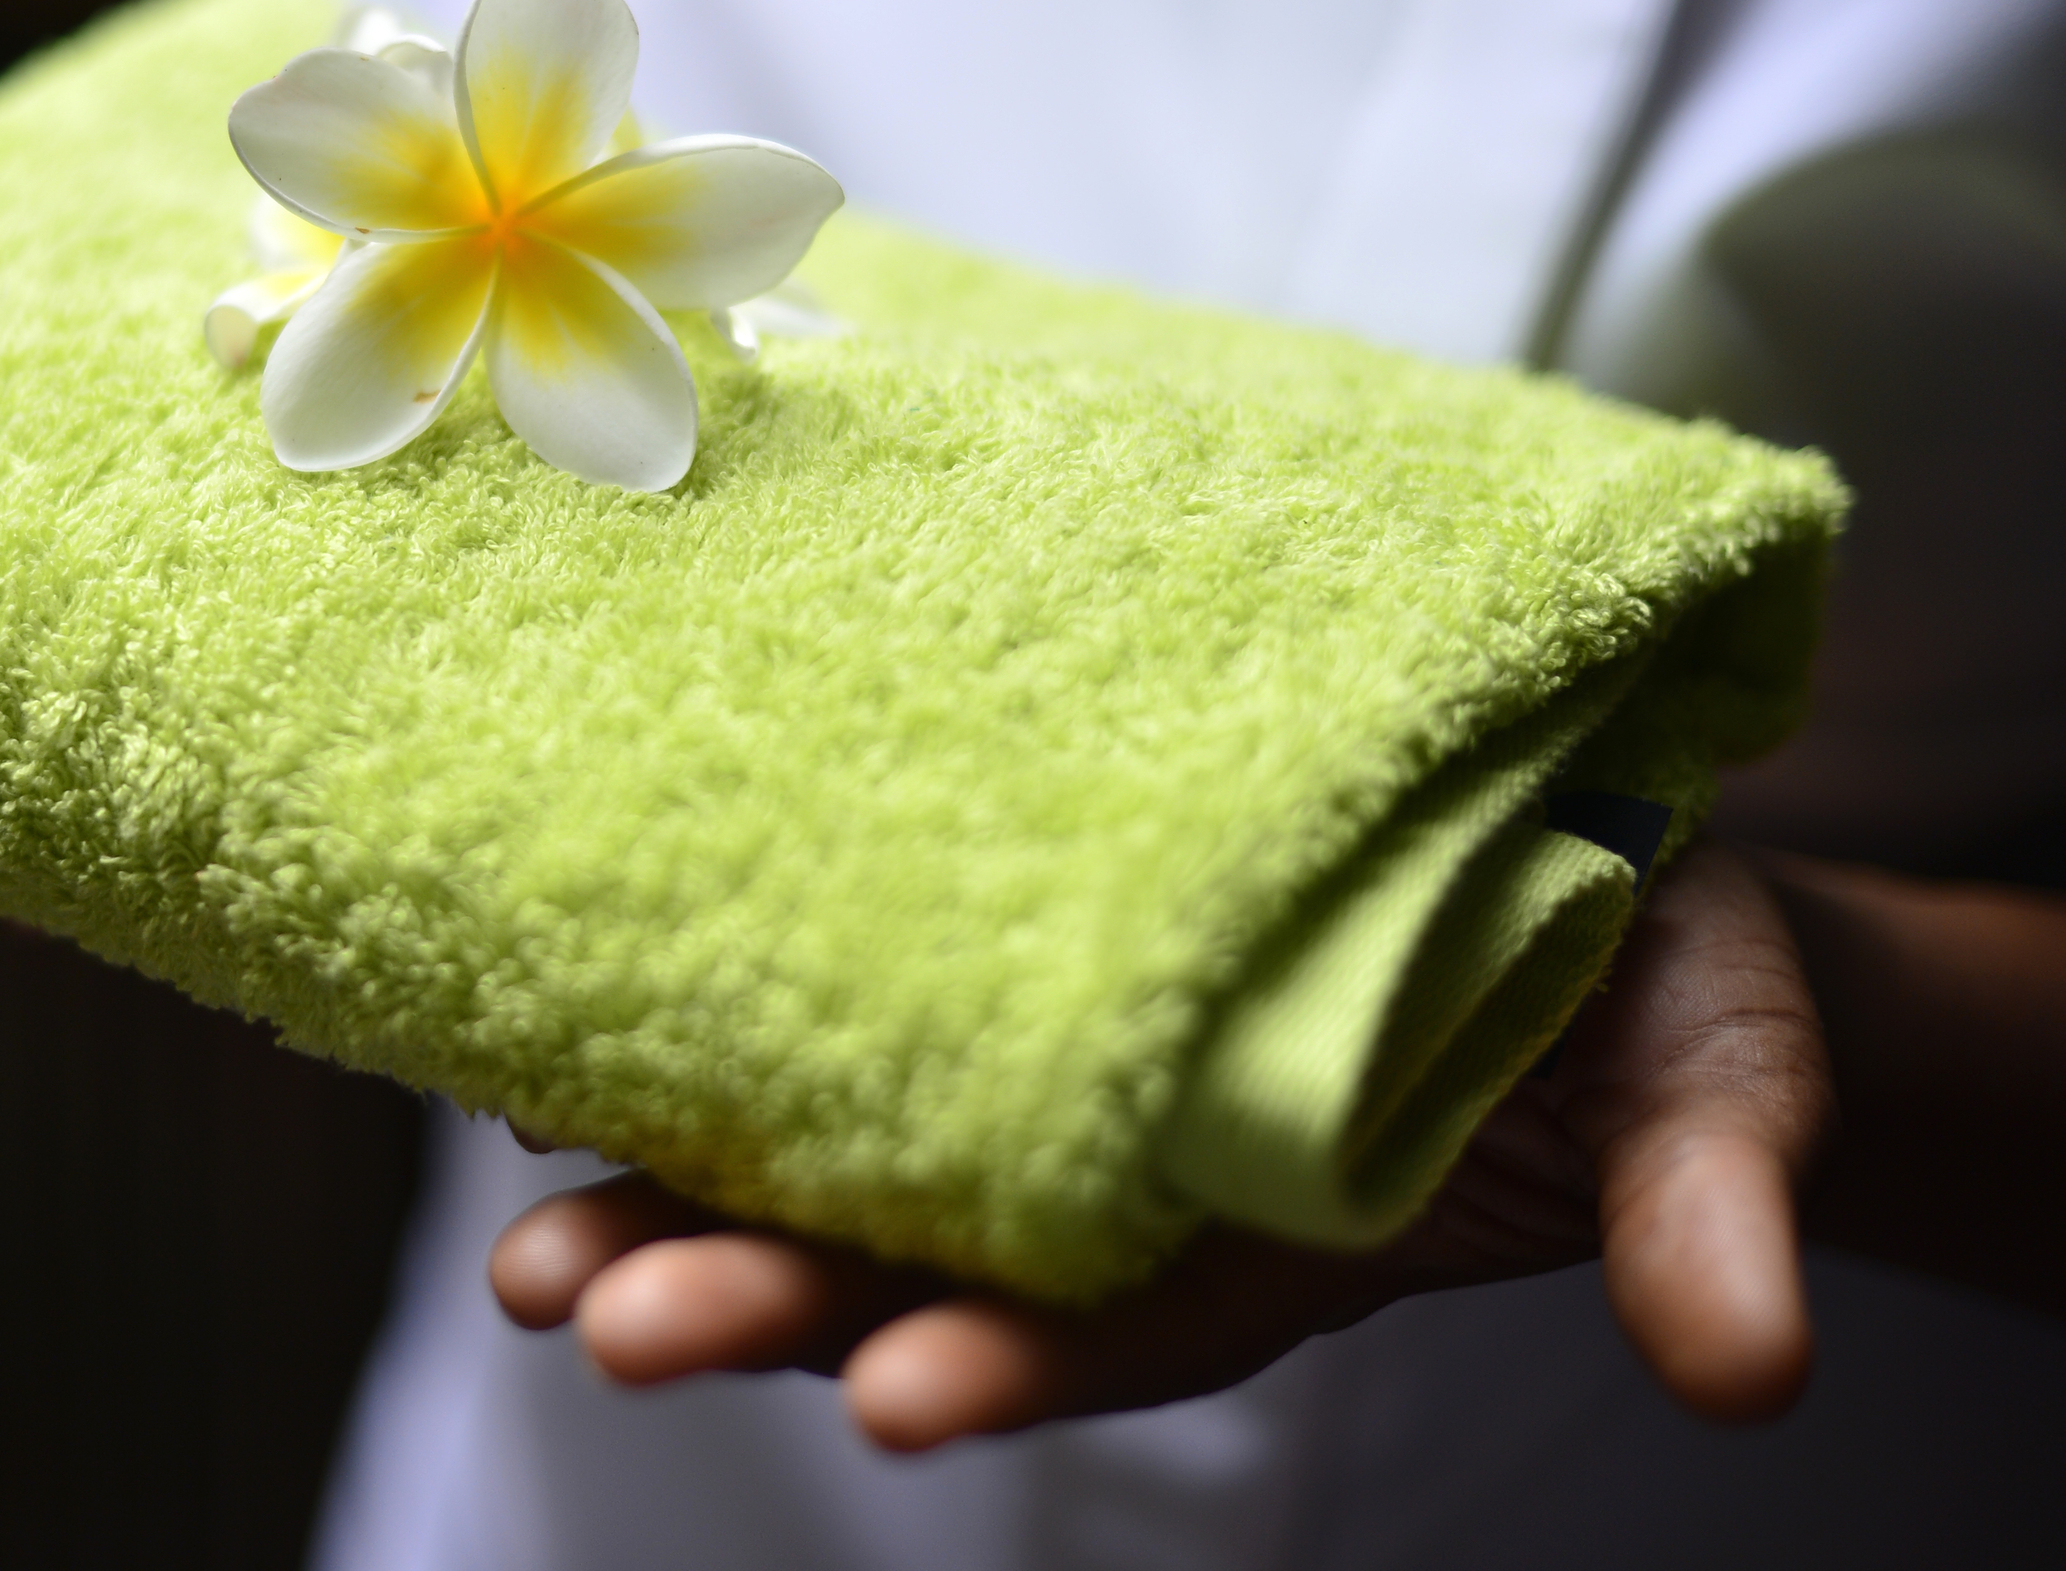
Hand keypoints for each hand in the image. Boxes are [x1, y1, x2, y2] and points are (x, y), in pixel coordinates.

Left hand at [489, 842, 1831, 1449]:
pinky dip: (704, 1060)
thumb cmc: (1659, 987)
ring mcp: (1053, 1096)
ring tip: (524, 1251)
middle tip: (600, 1319)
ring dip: (678, 1210)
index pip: (1131, 1327)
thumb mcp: (1717, 1086)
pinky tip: (560, 1069)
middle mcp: (1132, 1188)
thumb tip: (1750, 1363)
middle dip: (765, 1303)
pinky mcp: (1007, 986)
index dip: (1019, 1365)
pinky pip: (839, 1038)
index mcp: (1286, 1231)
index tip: (898, 1401)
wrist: (1604, 872)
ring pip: (844, 1181)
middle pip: (930, 1273)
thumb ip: (1709, 1213)